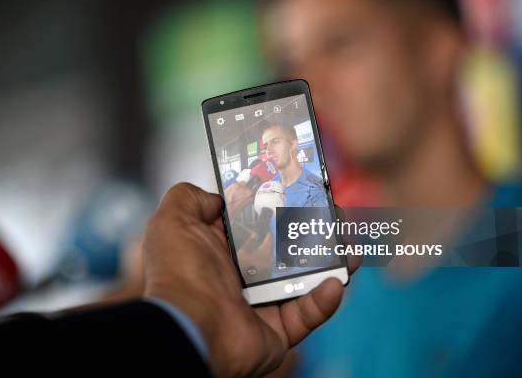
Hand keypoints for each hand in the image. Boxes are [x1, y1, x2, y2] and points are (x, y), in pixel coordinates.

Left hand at [143, 183, 358, 376]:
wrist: (187, 327)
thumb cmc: (178, 274)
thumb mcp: (172, 221)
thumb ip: (189, 199)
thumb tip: (215, 196)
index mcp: (219, 250)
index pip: (255, 223)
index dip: (278, 207)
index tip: (303, 191)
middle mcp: (241, 276)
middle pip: (286, 250)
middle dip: (313, 233)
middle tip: (335, 218)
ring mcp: (261, 304)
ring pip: (305, 281)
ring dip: (331, 263)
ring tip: (348, 246)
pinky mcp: (278, 330)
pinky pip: (307, 314)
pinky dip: (324, 300)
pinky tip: (336, 281)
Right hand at [237, 231, 271, 278]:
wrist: (245, 282)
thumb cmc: (243, 265)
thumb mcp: (244, 251)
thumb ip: (250, 242)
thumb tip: (255, 234)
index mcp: (265, 250)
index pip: (269, 239)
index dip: (268, 235)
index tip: (268, 232)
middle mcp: (270, 257)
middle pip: (270, 248)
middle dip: (267, 244)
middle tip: (264, 241)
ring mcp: (269, 266)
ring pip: (269, 256)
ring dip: (266, 253)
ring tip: (261, 252)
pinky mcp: (268, 272)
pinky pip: (268, 264)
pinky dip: (265, 261)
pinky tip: (260, 262)